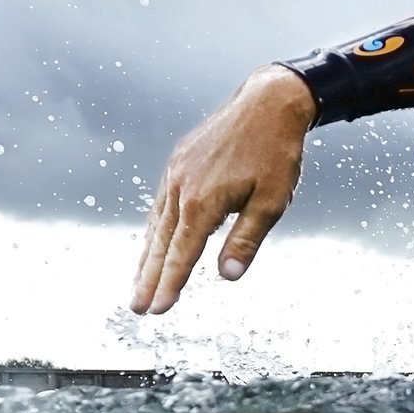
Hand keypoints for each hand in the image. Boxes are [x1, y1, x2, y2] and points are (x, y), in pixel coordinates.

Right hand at [130, 66, 316, 313]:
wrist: (267, 103)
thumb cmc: (276, 154)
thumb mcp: (272, 201)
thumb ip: (247, 239)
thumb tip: (228, 275)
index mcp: (203, 200)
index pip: (182, 253)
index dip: (170, 284)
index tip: (157, 309)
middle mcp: (181, 187)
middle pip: (161, 243)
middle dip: (149, 278)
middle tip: (137, 308)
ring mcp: (176, 173)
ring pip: (157, 224)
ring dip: (147, 257)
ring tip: (139, 284)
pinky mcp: (178, 163)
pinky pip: (162, 204)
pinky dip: (156, 229)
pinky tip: (154, 244)